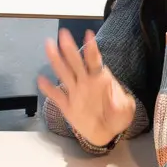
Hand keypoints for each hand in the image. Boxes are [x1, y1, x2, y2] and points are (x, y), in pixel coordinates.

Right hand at [38, 29, 136, 146]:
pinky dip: (48, 88)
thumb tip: (116, 101)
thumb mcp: (126, 110)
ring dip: (57, 60)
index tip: (88, 35)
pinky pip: (56, 96)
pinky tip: (41, 80)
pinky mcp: (67, 106)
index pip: (94, 61)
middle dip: (70, 49)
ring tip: (49, 46)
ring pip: (64, 74)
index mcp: (100, 79)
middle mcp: (85, 82)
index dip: (91, 49)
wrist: (107, 132)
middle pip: (76, 63)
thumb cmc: (118, 116)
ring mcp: (75, 93)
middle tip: (64, 34)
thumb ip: (122, 105)